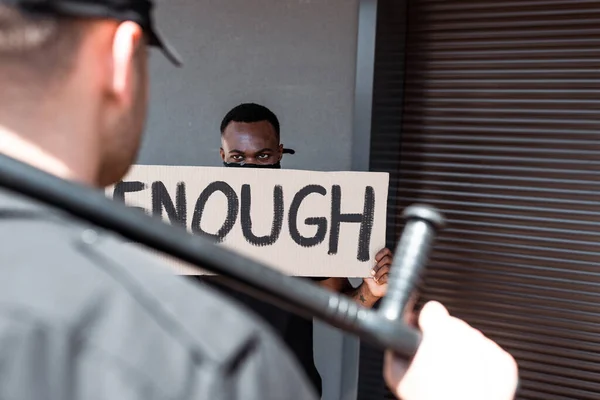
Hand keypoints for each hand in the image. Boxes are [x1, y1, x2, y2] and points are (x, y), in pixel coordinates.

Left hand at [362, 247, 391, 297]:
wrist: (371, 287)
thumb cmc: (370, 276)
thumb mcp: (366, 267)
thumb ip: (366, 261)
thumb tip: (360, 256)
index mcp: (384, 258)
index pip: (386, 251)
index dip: (381, 253)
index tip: (375, 259)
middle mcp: (390, 263)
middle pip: (387, 259)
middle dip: (378, 266)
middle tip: (372, 271)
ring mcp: (392, 270)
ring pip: (387, 267)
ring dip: (378, 273)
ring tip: (374, 277)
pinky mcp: (392, 278)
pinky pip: (387, 276)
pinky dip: (381, 279)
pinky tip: (378, 281)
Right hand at [384, 301, 518, 399]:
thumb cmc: (430, 399)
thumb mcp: (396, 375)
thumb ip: (396, 348)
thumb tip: (399, 338)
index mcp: (439, 331)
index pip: (432, 309)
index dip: (425, 321)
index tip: (423, 330)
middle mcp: (466, 334)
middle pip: (452, 325)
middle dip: (443, 339)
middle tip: (435, 363)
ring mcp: (488, 347)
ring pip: (471, 339)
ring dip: (462, 352)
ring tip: (452, 376)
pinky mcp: (504, 363)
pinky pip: (488, 354)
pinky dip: (481, 365)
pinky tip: (469, 381)